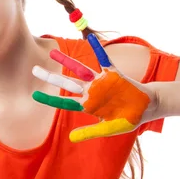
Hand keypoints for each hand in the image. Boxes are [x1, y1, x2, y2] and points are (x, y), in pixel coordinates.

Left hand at [32, 34, 157, 141]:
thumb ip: (90, 132)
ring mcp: (100, 81)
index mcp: (88, 105)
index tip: (34, 95)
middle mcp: (90, 91)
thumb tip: (71, 138)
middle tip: (33, 70)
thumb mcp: (108, 128)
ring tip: (52, 53)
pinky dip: (98, 50)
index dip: (50, 100)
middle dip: (51, 77)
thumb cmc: (127, 119)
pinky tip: (92, 40)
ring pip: (80, 69)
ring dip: (67, 61)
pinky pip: (104, 59)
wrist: (146, 108)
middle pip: (66, 83)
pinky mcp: (113, 73)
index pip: (65, 102)